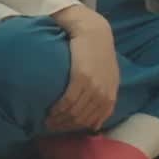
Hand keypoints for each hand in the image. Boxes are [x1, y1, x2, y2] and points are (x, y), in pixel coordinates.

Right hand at [47, 6, 119, 132]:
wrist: (93, 30)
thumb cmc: (97, 50)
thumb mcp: (107, 74)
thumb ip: (103, 92)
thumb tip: (95, 119)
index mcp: (111, 93)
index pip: (96, 119)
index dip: (80, 127)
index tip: (66, 128)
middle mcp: (104, 93)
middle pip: (83, 118)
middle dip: (67, 126)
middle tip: (52, 126)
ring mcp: (94, 87)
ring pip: (75, 113)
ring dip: (60, 120)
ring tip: (48, 120)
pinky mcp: (82, 78)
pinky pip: (68, 101)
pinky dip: (58, 110)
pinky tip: (50, 111)